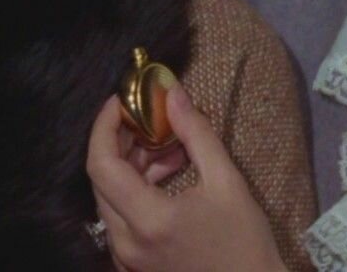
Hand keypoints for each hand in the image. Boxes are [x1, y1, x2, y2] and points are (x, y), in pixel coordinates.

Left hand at [86, 85, 284, 271]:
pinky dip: (135, 191)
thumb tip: (171, 92)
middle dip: (121, 142)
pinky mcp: (132, 265)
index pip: (101, 164)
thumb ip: (196, 133)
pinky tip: (165, 177)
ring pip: (110, 199)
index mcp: (148, 221)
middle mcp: (126, 243)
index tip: (123, 100)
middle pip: (101, 180)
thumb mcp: (226, 182)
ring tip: (169, 149)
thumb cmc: (245, 240)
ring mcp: (126, 259)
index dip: (105, 125)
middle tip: (149, 120)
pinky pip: (120, 219)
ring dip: (130, 166)